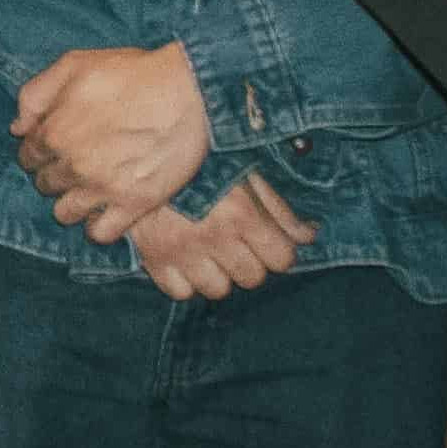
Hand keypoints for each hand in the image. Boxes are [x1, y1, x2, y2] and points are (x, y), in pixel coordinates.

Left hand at [16, 44, 211, 240]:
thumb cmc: (132, 74)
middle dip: (55, 175)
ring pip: (65, 213)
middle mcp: (72, 165)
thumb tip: (17, 127)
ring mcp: (102, 188)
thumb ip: (35, 95)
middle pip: (45, 184)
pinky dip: (98, 227)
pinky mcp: (134, 204)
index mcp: (53, 132)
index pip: (28, 156)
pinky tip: (106, 211)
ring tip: (89, 189)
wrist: (190, 92)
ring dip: (71, 203)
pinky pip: (101, 233)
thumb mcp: (73, 65)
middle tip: (76, 164)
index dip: (40, 151)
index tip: (55, 148)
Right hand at [125, 174, 319, 299]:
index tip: (264, 240)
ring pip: (218, 289)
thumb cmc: (198, 163)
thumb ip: (277, 207)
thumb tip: (309, 236)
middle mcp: (215, 237)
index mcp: (242, 213)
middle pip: (253, 278)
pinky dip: (183, 280)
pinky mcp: (153, 258)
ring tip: (207, 252)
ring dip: (217, 274)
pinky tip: (182, 259)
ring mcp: (182, 251)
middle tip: (233, 244)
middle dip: (248, 262)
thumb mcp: (243, 173)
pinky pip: (180, 292)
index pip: (282, 259)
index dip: (277, 250)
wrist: (137, 155)